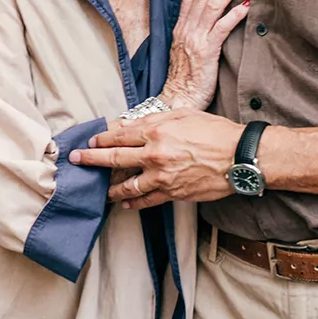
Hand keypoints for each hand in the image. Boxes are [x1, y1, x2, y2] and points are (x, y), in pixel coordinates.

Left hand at [72, 108, 241, 206]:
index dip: (101, 139)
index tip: (90, 141)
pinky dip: (134, 203)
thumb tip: (130, 125)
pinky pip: (147, 201)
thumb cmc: (215, 132)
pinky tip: (125, 203)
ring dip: (111, 188)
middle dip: (92, 160)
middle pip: (114, 158)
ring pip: (127, 185)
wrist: (239, 157)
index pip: (119, 136)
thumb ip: (155, 120)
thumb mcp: (184, 115)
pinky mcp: (173, 193)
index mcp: (156, 132)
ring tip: (101, 190)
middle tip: (77, 161)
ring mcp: (162, 177)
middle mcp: (155, 155)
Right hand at [164, 0, 249, 109]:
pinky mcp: (207, 52)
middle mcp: (186, 30)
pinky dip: (235, 15)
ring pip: (212, 7)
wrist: (177, 99)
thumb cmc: (185, 79)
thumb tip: (207, 20)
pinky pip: (221, 28)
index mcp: (181, 28)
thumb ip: (194, 33)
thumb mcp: (185, 51)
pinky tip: (246, 6)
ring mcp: (196, 40)